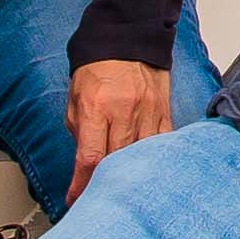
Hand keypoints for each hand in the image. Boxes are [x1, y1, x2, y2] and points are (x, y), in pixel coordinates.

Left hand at [67, 57, 169, 194]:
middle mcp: (124, 111)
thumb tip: (84, 164)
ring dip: (129, 174)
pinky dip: (152, 160)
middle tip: (96, 198)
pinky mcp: (164, 111)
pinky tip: (146, 170)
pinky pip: (161, 144)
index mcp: (96, 107)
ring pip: (141, 156)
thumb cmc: (98, 68)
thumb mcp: (75, 99)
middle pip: (116, 161)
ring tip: (121, 189)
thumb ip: (79, 132)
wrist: (128, 39)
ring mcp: (148, 112)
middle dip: (103, 183)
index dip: (82, 184)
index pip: (90, 157)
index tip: (75, 199)